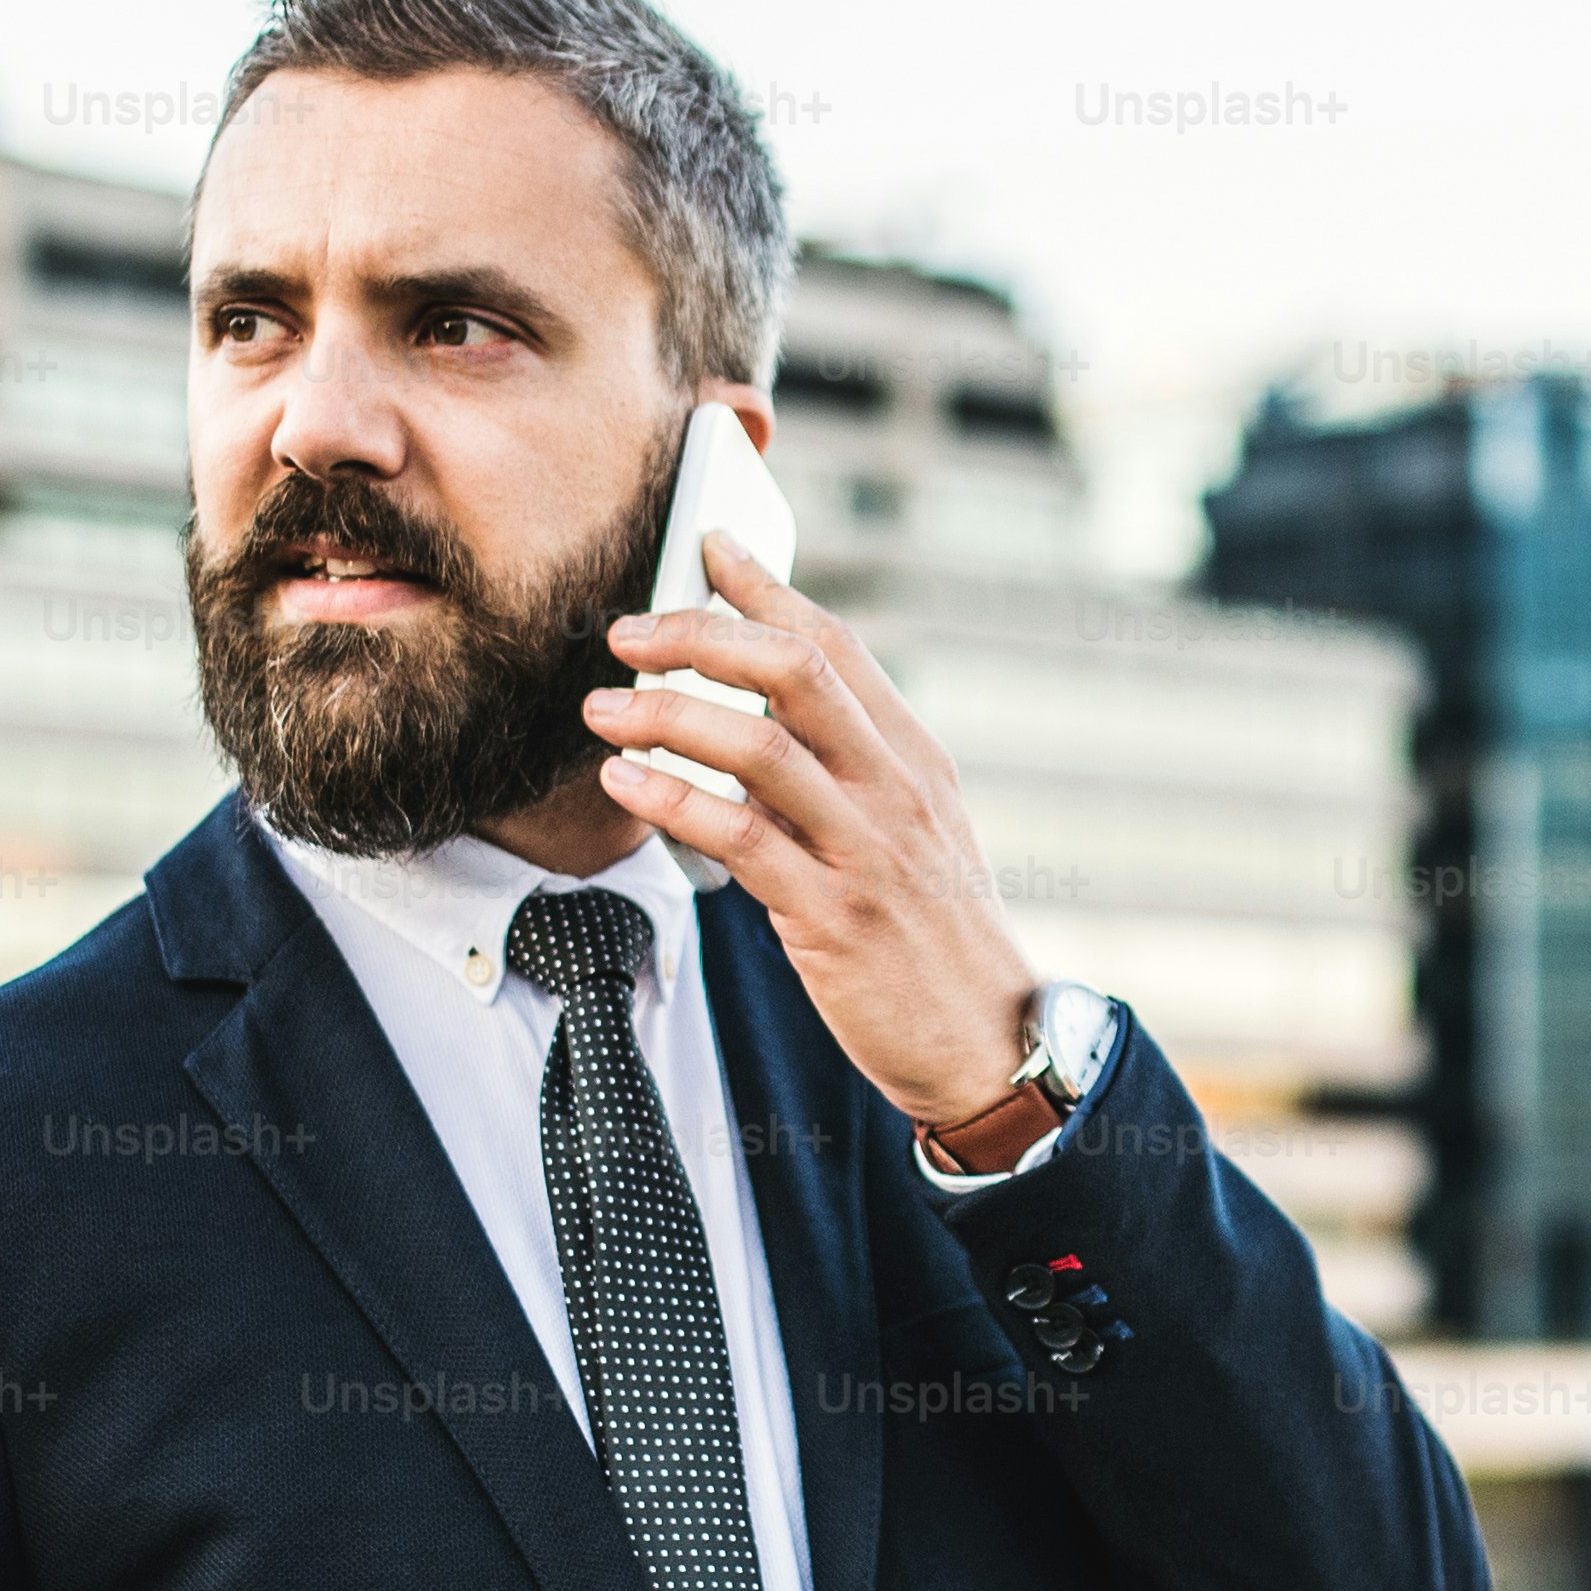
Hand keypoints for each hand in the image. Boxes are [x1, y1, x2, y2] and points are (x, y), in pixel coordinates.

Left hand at [588, 539, 1042, 1128]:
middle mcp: (896, 790)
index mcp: (914, 758)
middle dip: (699, 635)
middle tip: (625, 632)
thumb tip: (754, 716)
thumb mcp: (910, 833)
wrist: (988, 1043)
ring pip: (760, 747)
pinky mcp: (834, 917)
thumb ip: (845, 772)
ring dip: (667, 714)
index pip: (837, 644)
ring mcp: (868, 851)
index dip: (766, 587)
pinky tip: (624, 782)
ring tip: (602, 708)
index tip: (706, 546)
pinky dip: (672, 800)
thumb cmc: (932, 935)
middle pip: (796, 671)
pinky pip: (742, 839)